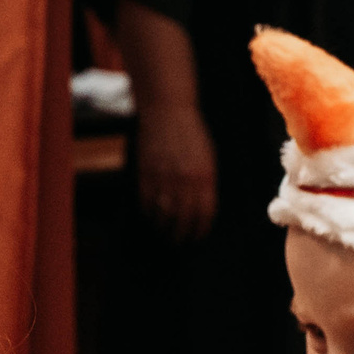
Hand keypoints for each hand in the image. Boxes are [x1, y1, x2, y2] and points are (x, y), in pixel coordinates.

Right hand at [136, 102, 216, 239]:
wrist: (167, 111)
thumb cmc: (191, 132)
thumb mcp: (207, 157)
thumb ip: (206, 182)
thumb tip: (202, 208)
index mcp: (205, 177)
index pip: (204, 215)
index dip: (200, 230)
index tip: (197, 238)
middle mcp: (185, 181)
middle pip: (183, 220)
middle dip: (181, 235)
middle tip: (179, 242)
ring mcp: (164, 179)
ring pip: (163, 215)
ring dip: (164, 228)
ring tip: (164, 233)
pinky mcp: (146, 174)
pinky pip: (147, 203)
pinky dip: (148, 214)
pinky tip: (151, 217)